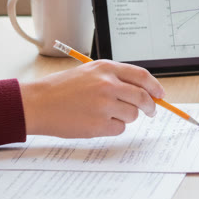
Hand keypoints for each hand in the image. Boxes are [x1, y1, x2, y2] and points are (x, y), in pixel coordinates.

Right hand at [21, 60, 165, 137]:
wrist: (38, 103)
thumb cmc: (61, 89)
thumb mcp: (89, 73)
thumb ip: (114, 78)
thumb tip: (142, 91)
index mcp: (106, 68)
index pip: (142, 76)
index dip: (155, 86)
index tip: (160, 94)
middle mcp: (108, 85)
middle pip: (142, 97)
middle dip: (150, 107)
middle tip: (150, 111)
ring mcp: (104, 105)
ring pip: (132, 115)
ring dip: (125, 117)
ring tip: (105, 114)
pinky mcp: (99, 124)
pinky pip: (119, 129)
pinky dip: (113, 128)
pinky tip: (96, 122)